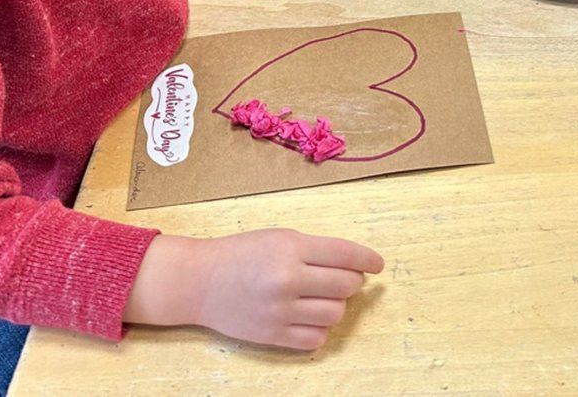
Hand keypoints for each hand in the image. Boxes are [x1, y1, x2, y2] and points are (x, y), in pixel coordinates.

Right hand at [127, 230, 384, 350]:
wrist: (200, 281)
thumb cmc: (242, 253)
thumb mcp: (280, 238)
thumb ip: (316, 250)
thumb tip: (355, 265)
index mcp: (291, 248)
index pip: (345, 254)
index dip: (368, 259)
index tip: (378, 264)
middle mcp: (288, 279)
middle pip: (346, 285)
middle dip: (353, 281)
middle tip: (345, 279)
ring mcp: (280, 311)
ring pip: (335, 313)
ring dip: (337, 305)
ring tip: (323, 297)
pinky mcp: (273, 336)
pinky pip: (316, 339)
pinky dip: (320, 329)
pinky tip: (311, 317)